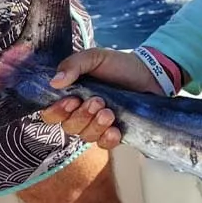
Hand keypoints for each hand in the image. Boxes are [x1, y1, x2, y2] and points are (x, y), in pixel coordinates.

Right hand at [39, 47, 162, 149]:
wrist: (149, 73)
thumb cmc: (119, 65)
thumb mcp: (95, 57)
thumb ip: (74, 65)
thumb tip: (54, 81)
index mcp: (71, 96)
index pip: (52, 113)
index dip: (57, 112)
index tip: (71, 101)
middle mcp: (81, 113)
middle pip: (69, 127)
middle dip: (82, 116)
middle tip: (98, 101)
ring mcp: (98, 125)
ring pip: (86, 136)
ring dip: (96, 126)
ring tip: (109, 112)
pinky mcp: (115, 132)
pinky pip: (105, 144)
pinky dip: (108, 139)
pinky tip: (115, 130)